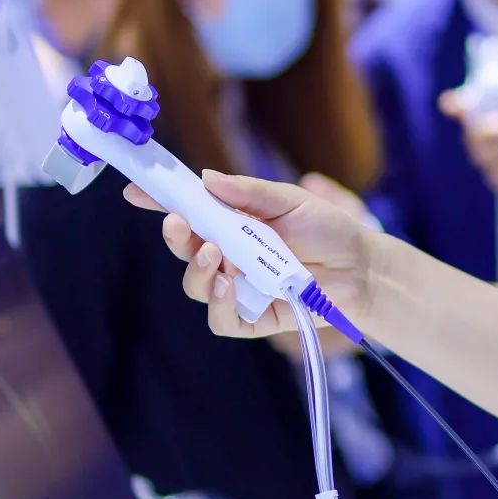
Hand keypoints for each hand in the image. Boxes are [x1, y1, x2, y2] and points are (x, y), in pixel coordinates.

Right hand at [123, 170, 376, 338]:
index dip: (161, 203)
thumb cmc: (328, 229)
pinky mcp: (253, 318)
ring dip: (196, 270)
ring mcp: (238, 288)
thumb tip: (206, 178)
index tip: (137, 192)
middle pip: (185, 250)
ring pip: (196, 286)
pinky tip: (227, 286)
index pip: (189, 212)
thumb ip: (249, 193)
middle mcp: (229, 255)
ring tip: (214, 255)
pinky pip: (221, 320)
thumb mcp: (290, 200)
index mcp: (232, 223)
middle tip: (179, 224)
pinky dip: (217, 305)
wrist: (361, 267)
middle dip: (176, 237)